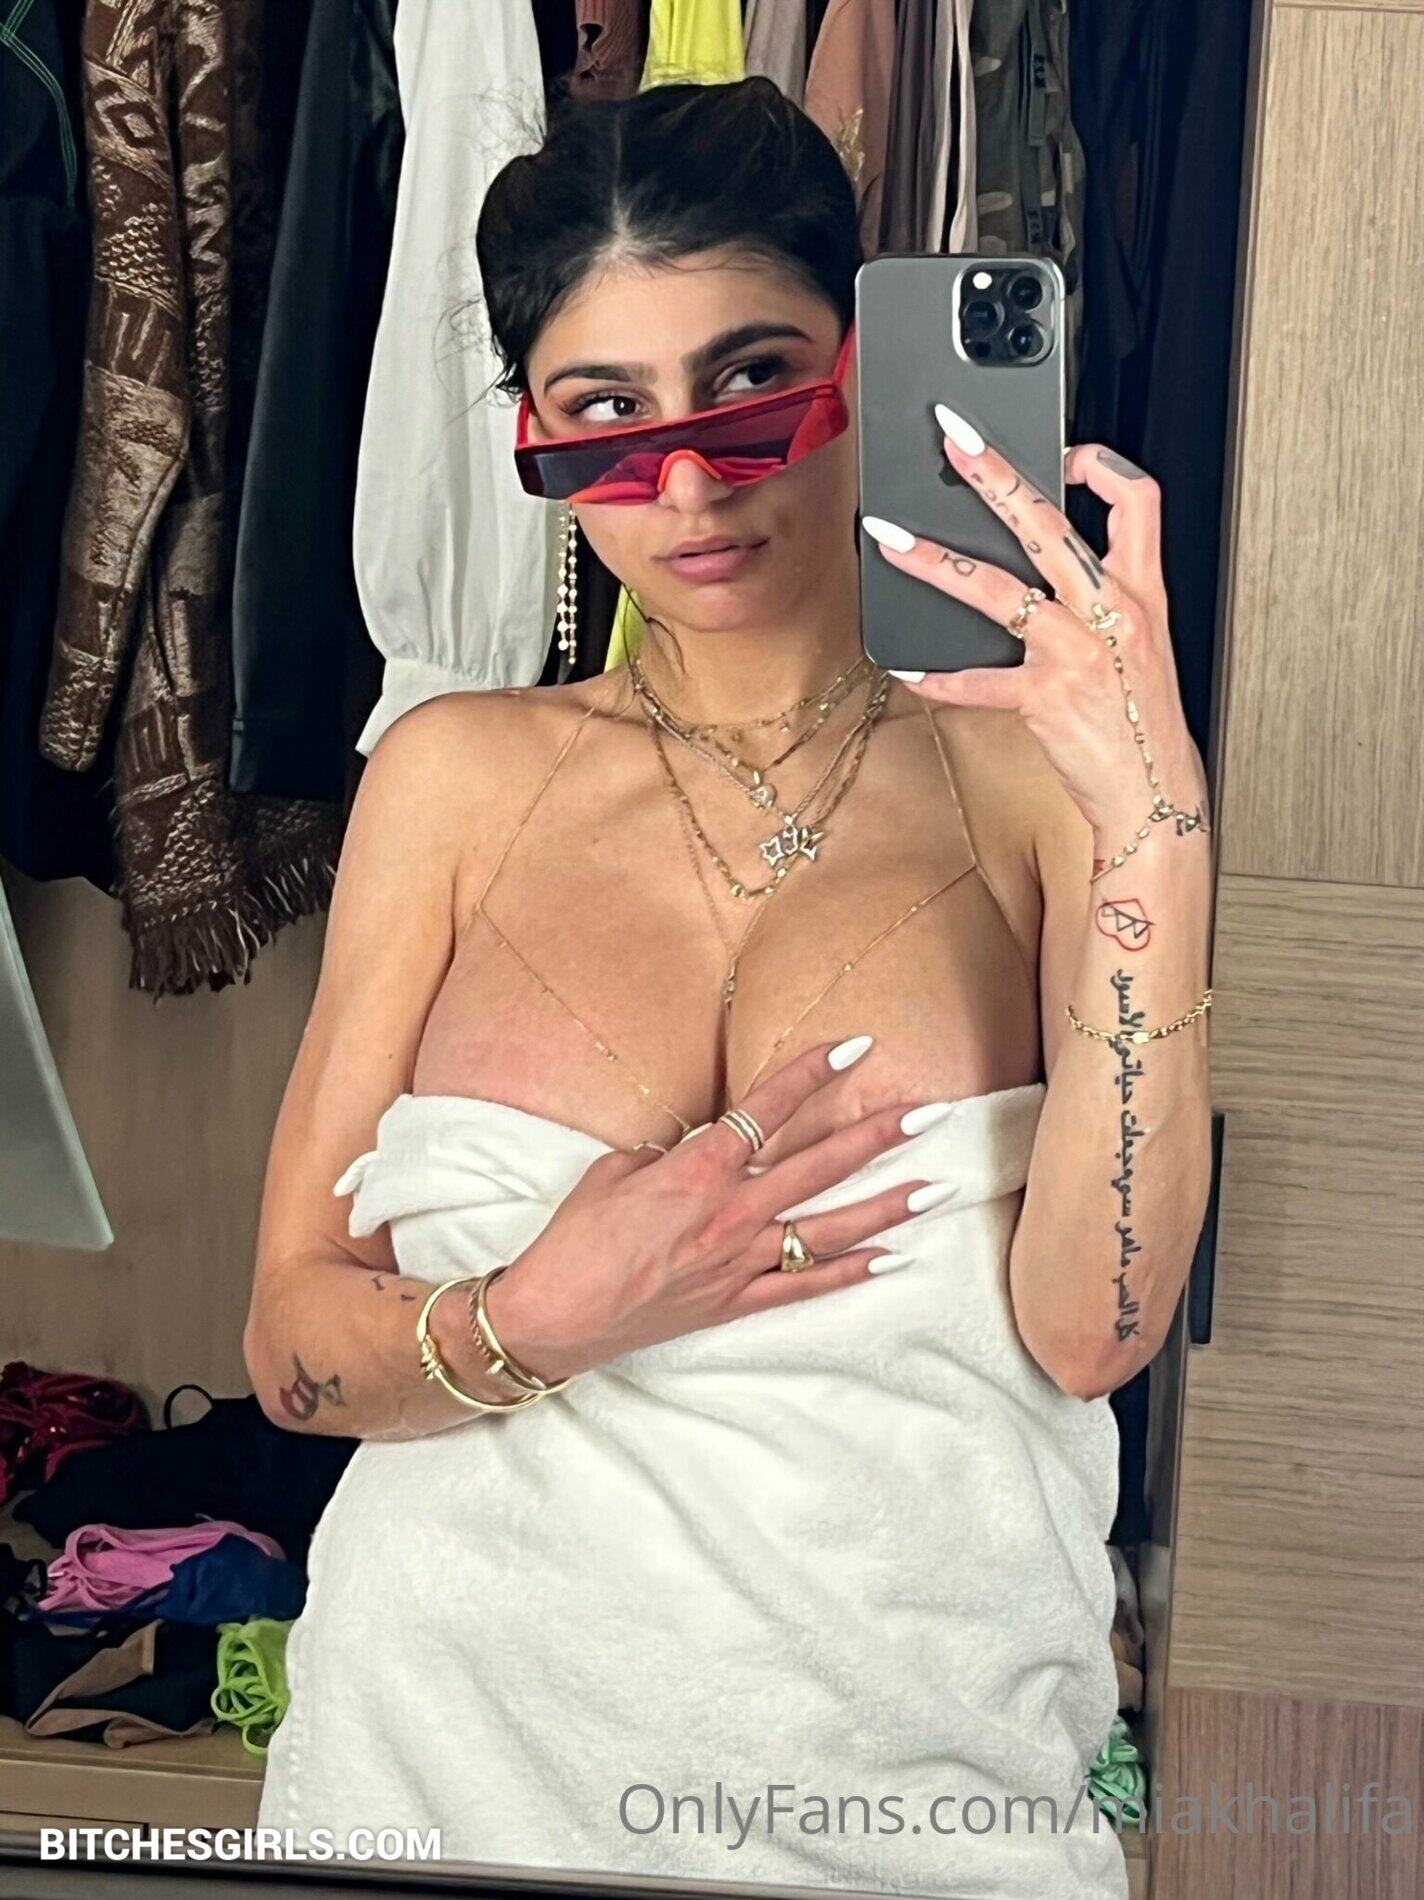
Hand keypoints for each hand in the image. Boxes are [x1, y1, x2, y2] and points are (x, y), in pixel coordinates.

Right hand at [484, 1041, 946, 1381]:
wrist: (554, 1318)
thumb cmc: (575, 1239)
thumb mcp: (614, 1172)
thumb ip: (667, 1154)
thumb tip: (696, 1145)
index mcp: (698, 1170)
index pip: (768, 1109)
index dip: (813, 1073)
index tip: (856, 1046)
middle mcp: (731, 1213)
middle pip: (820, 1166)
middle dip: (878, 1135)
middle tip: (928, 1113)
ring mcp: (740, 1261)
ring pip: (829, 1228)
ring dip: (887, 1207)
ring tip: (937, 1188)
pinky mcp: (736, 1303)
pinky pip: (806, 1287)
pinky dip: (851, 1273)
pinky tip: (893, 1258)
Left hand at [862, 423, 1209, 843]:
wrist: (1154, 791)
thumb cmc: (1143, 721)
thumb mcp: (1141, 644)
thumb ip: (1103, 599)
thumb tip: (1045, 566)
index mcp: (1141, 592)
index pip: (1137, 499)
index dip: (1101, 464)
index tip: (1063, 451)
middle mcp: (1110, 613)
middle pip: (1049, 524)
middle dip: (996, 476)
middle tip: (954, 442)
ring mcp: (1076, 653)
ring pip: (997, 590)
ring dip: (936, 561)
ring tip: (892, 540)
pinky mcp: (1045, 698)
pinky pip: (979, 681)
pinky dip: (941, 677)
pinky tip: (911, 669)